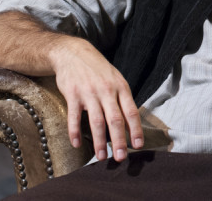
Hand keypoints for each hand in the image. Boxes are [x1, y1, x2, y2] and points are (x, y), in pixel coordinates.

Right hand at [50, 37, 143, 161]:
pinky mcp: (73, 94)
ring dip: (99, 141)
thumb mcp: (115, 79)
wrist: (73, 53)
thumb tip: (131, 124)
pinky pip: (74, 116)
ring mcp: (89, 92)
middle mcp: (106, 90)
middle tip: (121, 157)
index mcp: (121, 87)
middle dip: (119, 140)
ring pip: (96, 121)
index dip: (136, 129)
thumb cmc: (98, 70)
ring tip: (101, 157)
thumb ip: (122, 100)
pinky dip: (75, 132)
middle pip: (115, 119)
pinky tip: (77, 144)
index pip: (131, 111)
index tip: (138, 145)